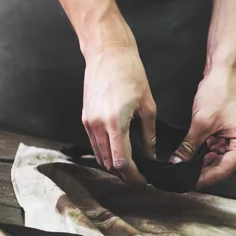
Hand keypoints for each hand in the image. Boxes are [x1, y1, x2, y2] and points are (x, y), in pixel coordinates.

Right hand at [82, 41, 156, 186]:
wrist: (107, 53)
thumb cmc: (130, 73)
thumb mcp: (147, 105)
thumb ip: (148, 133)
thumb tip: (150, 154)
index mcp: (115, 123)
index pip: (122, 162)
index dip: (133, 176)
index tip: (143, 182)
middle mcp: (98, 126)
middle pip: (109, 163)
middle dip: (124, 175)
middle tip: (138, 180)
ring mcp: (88, 122)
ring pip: (100, 156)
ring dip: (114, 166)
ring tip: (130, 169)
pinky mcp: (85, 118)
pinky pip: (94, 144)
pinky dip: (106, 153)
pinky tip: (118, 153)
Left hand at [171, 67, 235, 188]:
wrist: (223, 72)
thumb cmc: (220, 92)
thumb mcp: (201, 124)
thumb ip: (189, 147)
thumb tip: (177, 163)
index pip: (222, 171)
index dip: (203, 179)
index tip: (185, 184)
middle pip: (219, 168)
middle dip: (199, 173)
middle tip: (180, 179)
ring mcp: (235, 141)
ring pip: (214, 161)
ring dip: (198, 164)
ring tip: (180, 169)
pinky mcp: (226, 135)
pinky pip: (212, 150)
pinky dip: (200, 154)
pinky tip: (186, 157)